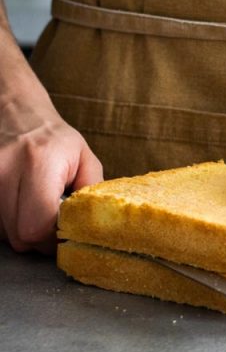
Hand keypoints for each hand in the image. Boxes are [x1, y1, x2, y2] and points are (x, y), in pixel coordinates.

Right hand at [0, 93, 102, 253]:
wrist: (16, 115)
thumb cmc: (54, 139)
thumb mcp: (83, 157)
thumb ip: (91, 191)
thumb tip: (89, 225)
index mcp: (39, 161)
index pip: (38, 224)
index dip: (54, 237)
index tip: (65, 232)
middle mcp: (5, 170)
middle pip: (20, 236)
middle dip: (40, 237)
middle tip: (52, 221)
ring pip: (5, 234)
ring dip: (23, 229)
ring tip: (34, 206)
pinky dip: (8, 223)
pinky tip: (18, 205)